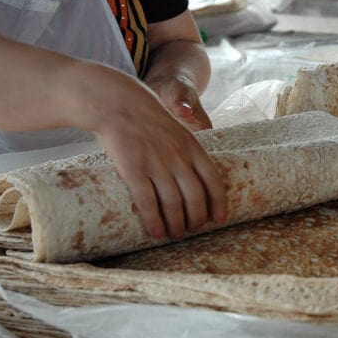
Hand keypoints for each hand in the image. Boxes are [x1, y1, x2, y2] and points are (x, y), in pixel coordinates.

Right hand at [88, 70, 225, 240]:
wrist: (118, 103)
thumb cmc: (148, 118)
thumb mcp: (177, 130)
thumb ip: (187, 152)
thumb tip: (193, 178)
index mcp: (193, 147)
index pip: (213, 181)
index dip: (219, 203)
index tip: (220, 219)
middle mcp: (179, 158)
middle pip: (196, 197)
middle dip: (197, 218)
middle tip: (192, 230)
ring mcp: (157, 164)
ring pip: (174, 204)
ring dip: (176, 224)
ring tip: (175, 235)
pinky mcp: (134, 170)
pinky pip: (148, 203)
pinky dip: (154, 221)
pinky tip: (157, 232)